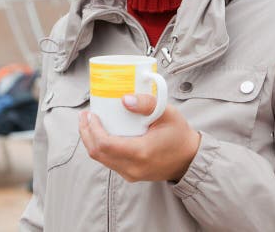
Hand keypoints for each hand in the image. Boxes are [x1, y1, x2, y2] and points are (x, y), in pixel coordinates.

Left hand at [78, 94, 199, 182]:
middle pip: (97, 153)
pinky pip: (109, 162)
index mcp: (141, 152)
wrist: (190, 159)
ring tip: (89, 121)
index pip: (105, 145)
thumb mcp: (167, 113)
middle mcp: (133, 167)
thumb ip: (147, 103)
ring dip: (91, 140)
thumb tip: (124, 99)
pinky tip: (100, 133)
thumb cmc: (179, 134)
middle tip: (84, 115)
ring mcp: (131, 174)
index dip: (92, 129)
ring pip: (101, 159)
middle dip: (86, 133)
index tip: (91, 114)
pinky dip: (100, 147)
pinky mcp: (130, 174)